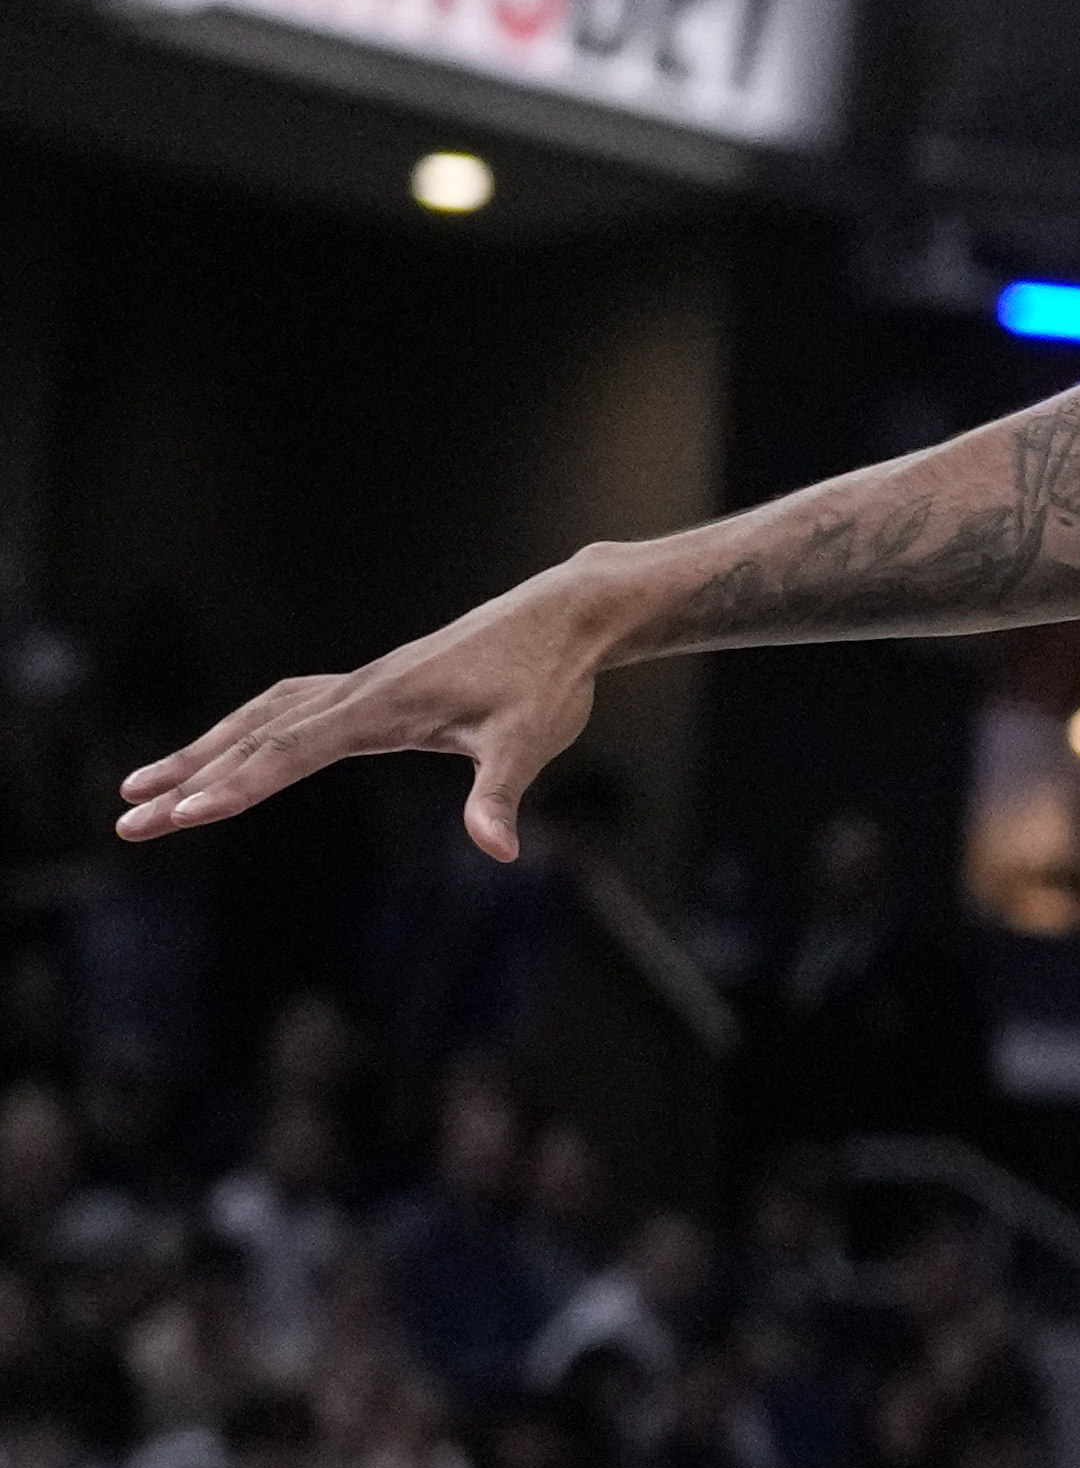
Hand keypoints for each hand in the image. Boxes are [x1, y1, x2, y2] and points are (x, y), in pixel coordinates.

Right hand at [118, 569, 615, 857]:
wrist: (563, 615)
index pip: (291, 751)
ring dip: (202, 751)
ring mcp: (359, 685)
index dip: (235, 785)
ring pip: (261, 718)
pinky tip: (224, 747)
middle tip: (128, 822)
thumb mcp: (532, 741)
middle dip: (189, 780)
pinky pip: (286, 707)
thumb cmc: (547, 679)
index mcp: (382, 706)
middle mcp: (357, 691)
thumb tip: (500, 852)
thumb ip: (502, 796)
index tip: (182, 813)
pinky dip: (244, 730)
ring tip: (143, 788)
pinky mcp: (370, 686)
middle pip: (255, 738)